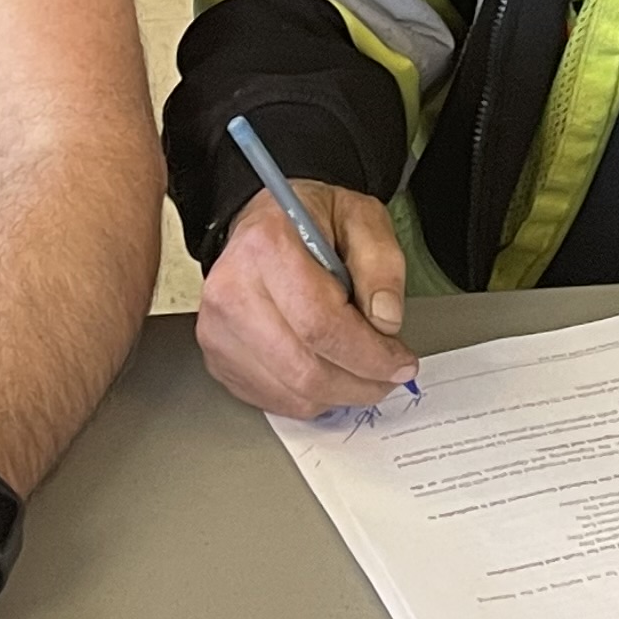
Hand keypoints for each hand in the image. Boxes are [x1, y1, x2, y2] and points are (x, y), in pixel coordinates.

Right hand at [192, 185, 414, 418]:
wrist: (263, 223)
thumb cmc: (311, 220)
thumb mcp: (362, 218)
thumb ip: (382, 265)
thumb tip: (385, 321)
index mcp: (267, 246)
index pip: (320, 323)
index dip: (368, 354)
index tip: (400, 362)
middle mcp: (232, 290)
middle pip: (304, 368)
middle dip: (359, 383)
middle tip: (389, 376)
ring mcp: (218, 329)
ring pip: (291, 392)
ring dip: (339, 395)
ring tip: (362, 373)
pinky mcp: (218, 357)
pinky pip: (274, 400)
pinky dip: (312, 398)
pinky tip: (329, 373)